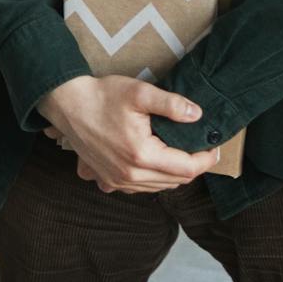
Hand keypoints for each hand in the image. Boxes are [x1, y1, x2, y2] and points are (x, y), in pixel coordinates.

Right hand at [39, 75, 222, 192]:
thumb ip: (172, 104)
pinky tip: (156, 162)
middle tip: (202, 148)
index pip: (186, 169)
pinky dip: (154, 179)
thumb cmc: (102, 96)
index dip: (206, 160)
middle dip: (193, 166)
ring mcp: (116, 182)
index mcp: (141, 155)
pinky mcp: (107, 181)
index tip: (215, 147)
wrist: (67, 104)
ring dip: (174, 174)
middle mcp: (129, 176)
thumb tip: (198, 115)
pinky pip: (140, 188)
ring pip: (159, 187)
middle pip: (175, 181)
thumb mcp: (140, 93)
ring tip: (182, 153)